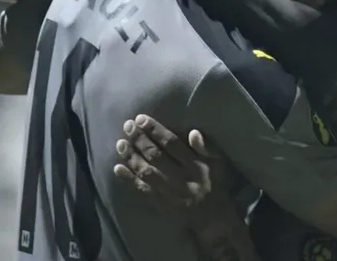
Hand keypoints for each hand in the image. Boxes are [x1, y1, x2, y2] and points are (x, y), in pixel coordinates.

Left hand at [113, 115, 258, 259]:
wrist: (212, 217)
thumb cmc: (215, 184)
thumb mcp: (218, 164)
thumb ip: (206, 148)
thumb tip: (193, 132)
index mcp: (195, 165)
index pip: (172, 144)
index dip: (156, 131)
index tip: (141, 119)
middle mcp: (181, 178)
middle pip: (156, 156)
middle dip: (140, 140)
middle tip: (127, 126)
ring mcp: (168, 192)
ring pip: (147, 172)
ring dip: (132, 157)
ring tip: (120, 143)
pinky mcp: (160, 204)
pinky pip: (142, 191)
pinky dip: (128, 180)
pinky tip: (117, 168)